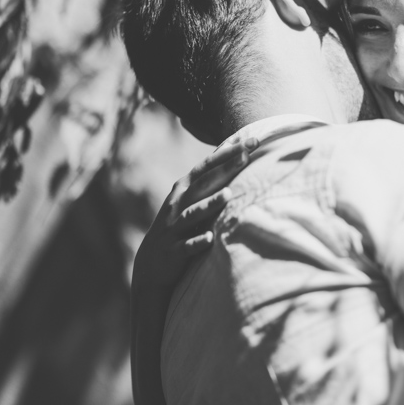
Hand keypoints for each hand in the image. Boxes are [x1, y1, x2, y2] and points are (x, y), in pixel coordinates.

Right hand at [132, 136, 256, 291]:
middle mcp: (178, 204)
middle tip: (246, 155)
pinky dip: (198, 242)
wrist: (151, 264)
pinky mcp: (174, 251)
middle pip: (203, 183)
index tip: (253, 141)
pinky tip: (210, 239)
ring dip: (210, 204)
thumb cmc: (178, 224)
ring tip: (228, 194)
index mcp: (184, 189)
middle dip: (225, 169)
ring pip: (193, 213)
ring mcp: (174, 227)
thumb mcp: (189, 198)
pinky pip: (187, 246)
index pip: (208, 165)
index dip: (229, 152)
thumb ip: (209, 176)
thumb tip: (233, 149)